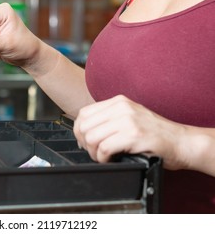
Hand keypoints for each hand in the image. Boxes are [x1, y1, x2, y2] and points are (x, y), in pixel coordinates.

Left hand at [73, 95, 187, 169]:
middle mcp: (121, 107)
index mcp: (118, 102)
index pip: (84, 113)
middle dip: (85, 143)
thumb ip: (108, 120)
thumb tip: (83, 133)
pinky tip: (111, 160)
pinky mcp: (134, 135)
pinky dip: (103, 158)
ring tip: (103, 157)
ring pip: (92, 137)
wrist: (182, 142)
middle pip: (84, 126)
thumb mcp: (129, 118)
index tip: (85, 142)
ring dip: (94, 152)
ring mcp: (128, 120)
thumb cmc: (155, 134)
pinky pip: (104, 148)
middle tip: (95, 152)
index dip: (79, 131)